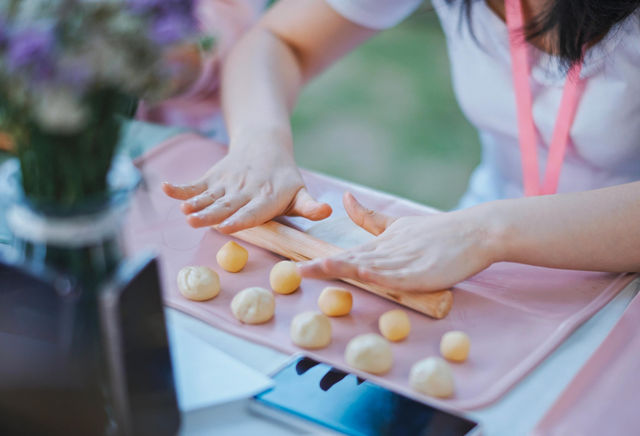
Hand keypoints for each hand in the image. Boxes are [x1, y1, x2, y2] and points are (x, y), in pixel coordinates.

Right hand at [162, 140, 331, 232]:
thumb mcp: (300, 192)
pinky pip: (195, 183)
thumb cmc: (284, 180)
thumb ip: (310, 206)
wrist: (265, 145)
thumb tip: (328, 212)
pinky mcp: (213, 178)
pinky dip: (180, 187)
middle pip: (227, 205)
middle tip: (195, 222)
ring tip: (182, 211)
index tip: (226, 226)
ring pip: (209, 196)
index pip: (253, 210)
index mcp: (267, 197)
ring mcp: (227, 183)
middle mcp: (245, 190)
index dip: (239, 218)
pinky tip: (164, 189)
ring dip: (194, 203)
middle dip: (210, 214)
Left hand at [298, 192, 499, 290]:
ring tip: (320, 269)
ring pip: (370, 267)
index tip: (298, 268)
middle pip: (351, 261)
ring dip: (344, 268)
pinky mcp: (422, 272)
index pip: (346, 255)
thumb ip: (369, 218)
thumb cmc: (437, 232)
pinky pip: (398, 276)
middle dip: (324, 267)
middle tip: (297, 271)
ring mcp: (404, 262)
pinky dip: (379, 275)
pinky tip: (364, 274)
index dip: (322, 263)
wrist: (474, 232)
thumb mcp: (398, 225)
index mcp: (380, 245)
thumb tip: (344, 197)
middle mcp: (388, 253)